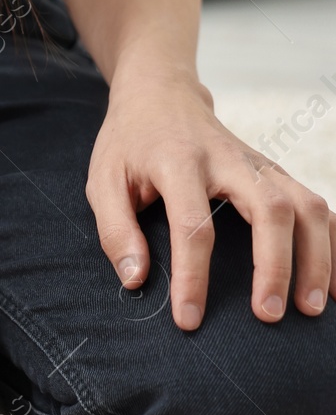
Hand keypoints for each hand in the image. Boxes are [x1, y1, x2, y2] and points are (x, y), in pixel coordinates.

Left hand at [87, 70, 333, 329]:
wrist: (160, 95)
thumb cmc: (129, 144)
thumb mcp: (102, 180)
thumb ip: (115, 230)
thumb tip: (135, 279)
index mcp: (178, 162)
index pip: (193, 226)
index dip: (193, 277)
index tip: (189, 318)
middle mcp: (228, 160)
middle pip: (271, 209)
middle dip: (276, 266)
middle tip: (270, 316)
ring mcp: (259, 164)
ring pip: (306, 204)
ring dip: (317, 257)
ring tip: (312, 308)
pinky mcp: (276, 172)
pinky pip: (317, 204)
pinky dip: (333, 241)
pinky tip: (335, 281)